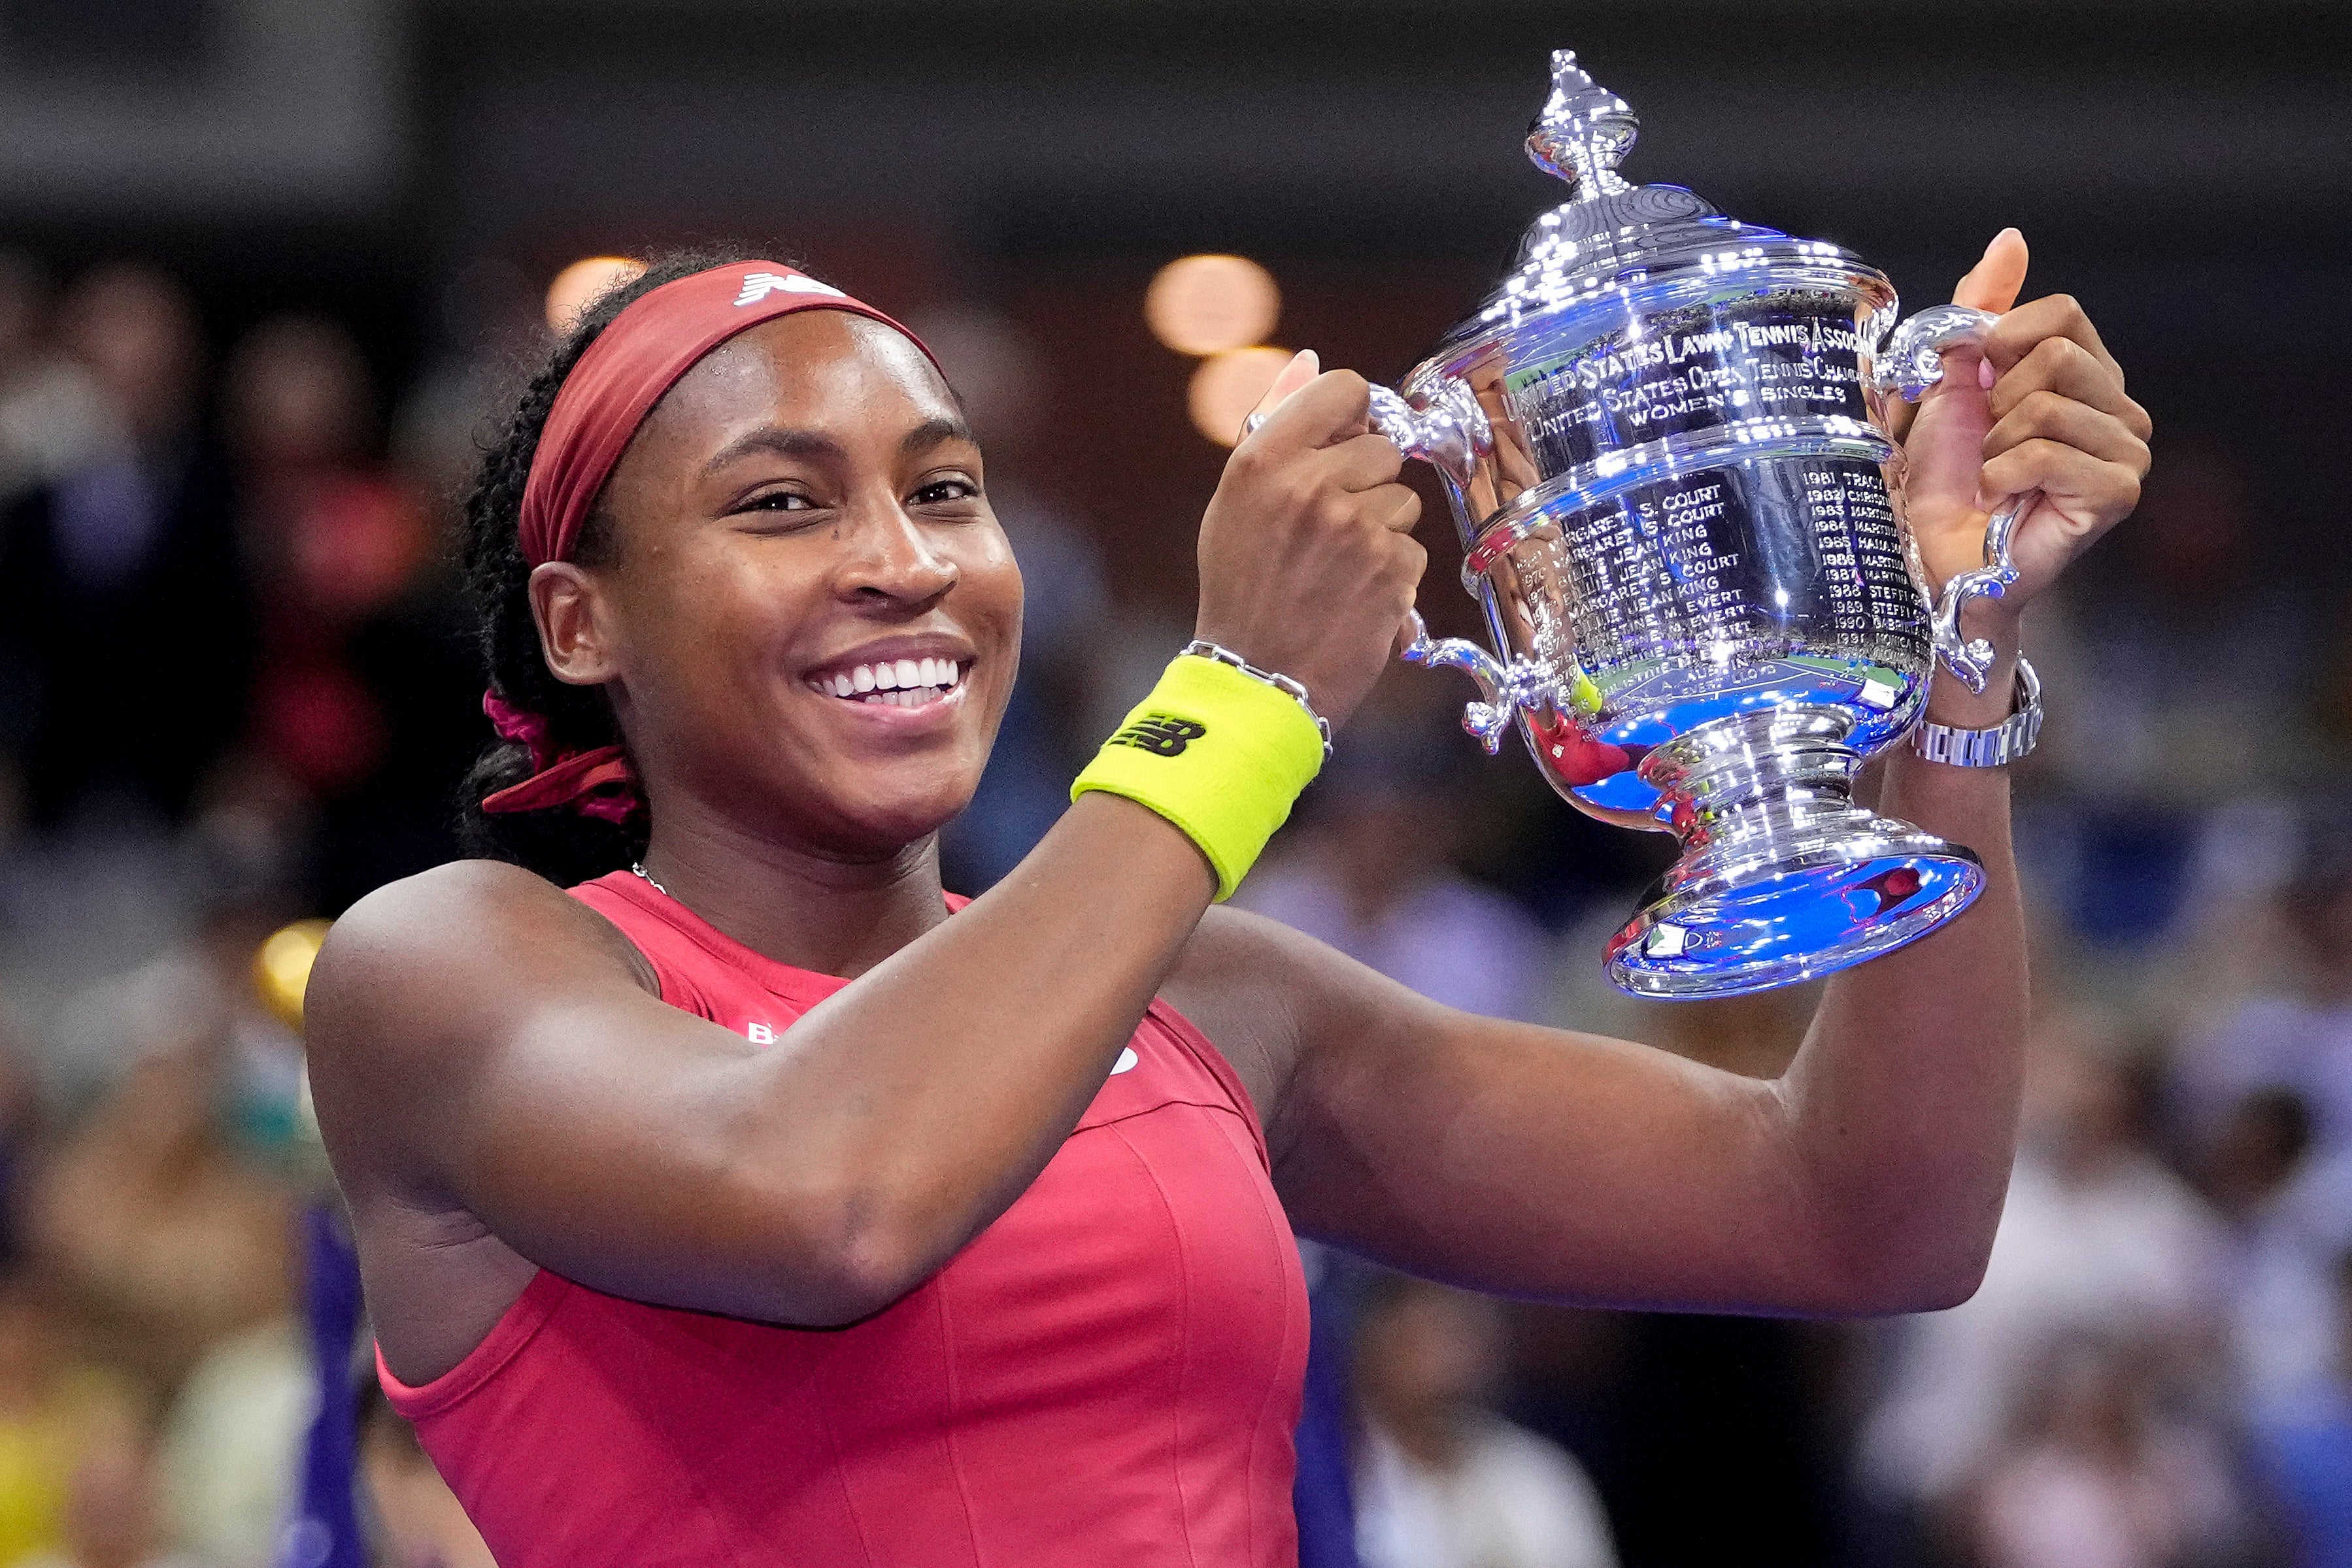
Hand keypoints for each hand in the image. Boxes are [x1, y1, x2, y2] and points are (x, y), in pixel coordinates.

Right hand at [1193, 351, 1425, 726]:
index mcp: (1266, 458)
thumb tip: (1309, 360)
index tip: (1342, 443)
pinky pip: (1412, 546)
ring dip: (1381, 528)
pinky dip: (1391, 570)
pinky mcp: (1391, 569)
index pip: (1345, 388)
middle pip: (1383, 447)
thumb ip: (1275, 424)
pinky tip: (1354, 592)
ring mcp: (1356, 527)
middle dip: (1365, 482)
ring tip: (1338, 565)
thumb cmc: (1241, 586)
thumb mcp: (1236, 498)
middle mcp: (1312, 485)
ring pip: (1403, 499)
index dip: (1352, 415)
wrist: (1255, 676)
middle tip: (1329, 527)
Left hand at [1890, 230, 2151, 634]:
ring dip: (1994, 443)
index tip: (1976, 383)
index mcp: (2087, 372)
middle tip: (1986, 443)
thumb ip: (1980, 308)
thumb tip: (2011, 239)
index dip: (2001, 342)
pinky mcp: (2116, 493)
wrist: (1934, 553)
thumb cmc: (1943, 474)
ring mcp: (2125, 451)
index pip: (2062, 314)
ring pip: (2045, 405)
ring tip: (1993, 475)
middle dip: (1994, 399)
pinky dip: (2003, 474)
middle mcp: (2119, 407)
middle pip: (2055, 355)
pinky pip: (2048, 453)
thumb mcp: (1949, 377)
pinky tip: (2002, 498)